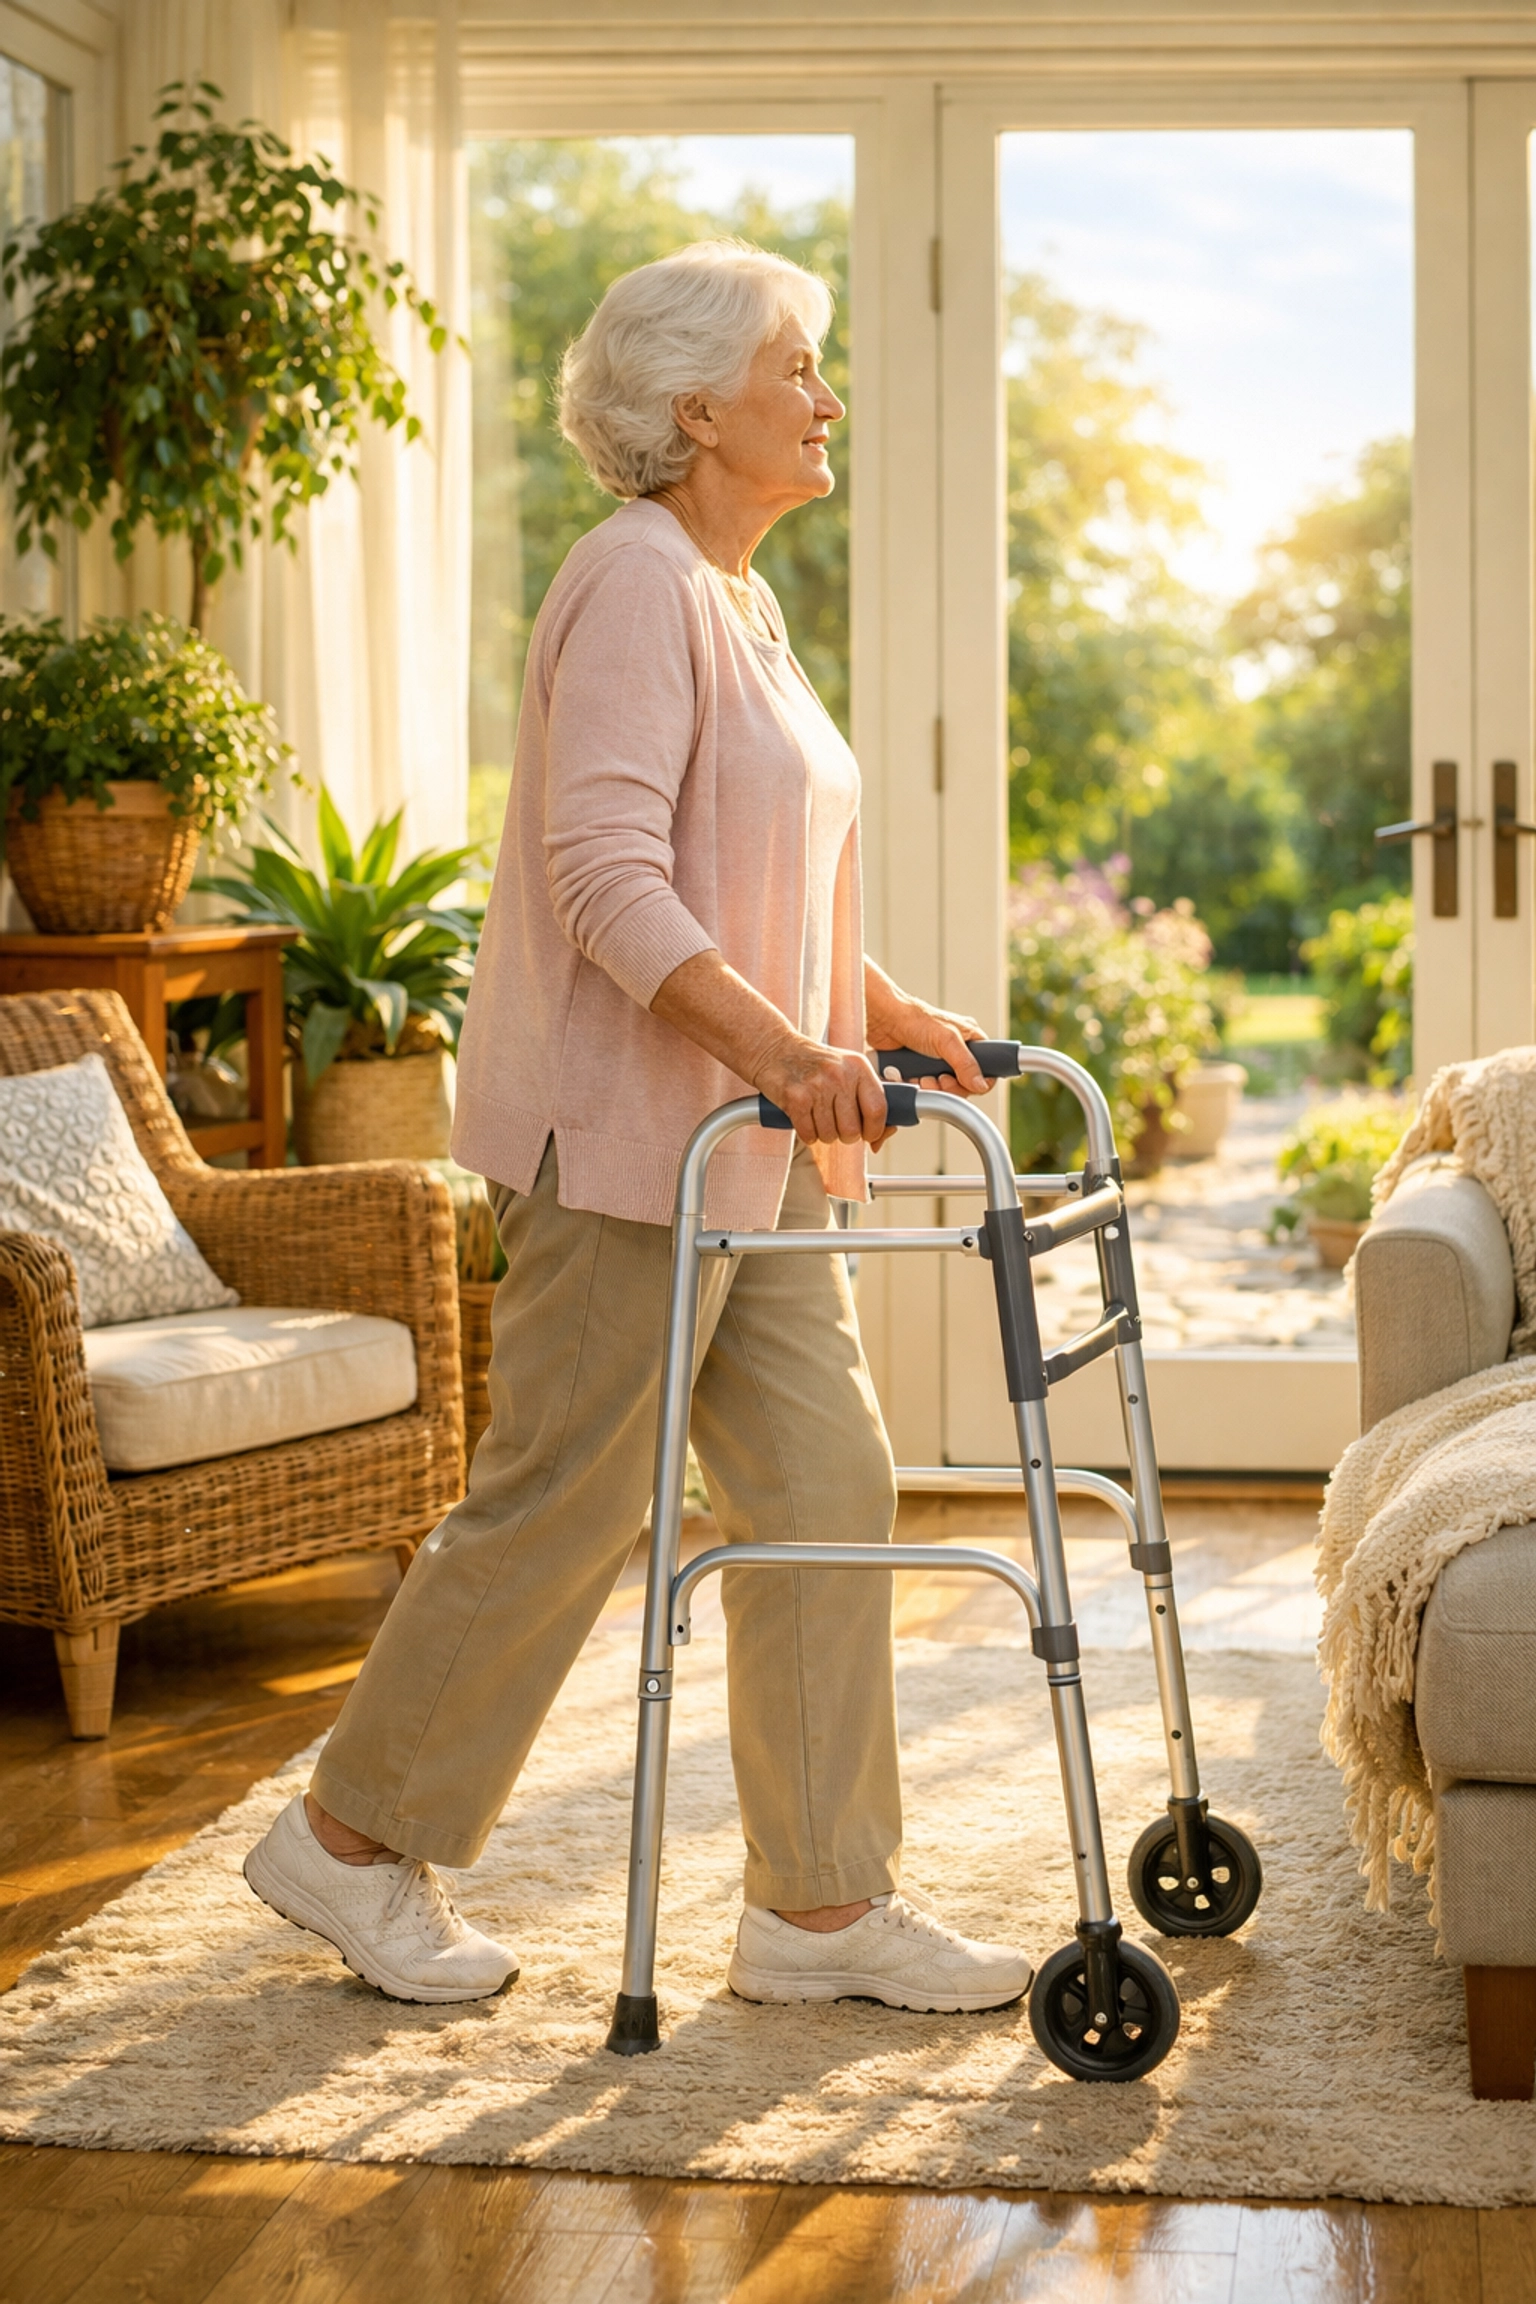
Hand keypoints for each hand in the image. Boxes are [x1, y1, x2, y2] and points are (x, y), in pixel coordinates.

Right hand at [754, 1035, 895, 1148]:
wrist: (774, 1048)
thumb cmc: (813, 1064)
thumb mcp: (845, 1070)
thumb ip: (867, 1098)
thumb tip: (880, 1139)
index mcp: (858, 1066)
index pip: (878, 1109)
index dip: (875, 1130)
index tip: (869, 1135)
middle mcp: (840, 1075)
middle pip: (852, 1129)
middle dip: (845, 1135)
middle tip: (836, 1124)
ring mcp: (816, 1086)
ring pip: (830, 1135)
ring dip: (823, 1134)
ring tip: (817, 1117)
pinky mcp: (795, 1098)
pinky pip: (809, 1134)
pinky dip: (807, 1134)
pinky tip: (804, 1118)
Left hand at [863, 973, 991, 1098]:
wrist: (882, 1019)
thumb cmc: (913, 1019)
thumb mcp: (946, 1040)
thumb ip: (965, 1064)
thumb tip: (979, 1084)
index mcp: (970, 1039)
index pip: (986, 1070)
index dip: (975, 1082)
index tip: (960, 1082)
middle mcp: (956, 1051)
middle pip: (963, 1085)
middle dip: (947, 1086)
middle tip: (935, 1079)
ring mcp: (937, 1061)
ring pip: (942, 1089)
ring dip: (930, 1088)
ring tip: (920, 1078)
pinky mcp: (920, 1069)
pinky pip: (924, 1087)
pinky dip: (916, 1086)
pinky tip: (909, 1076)